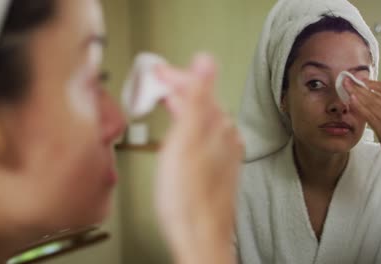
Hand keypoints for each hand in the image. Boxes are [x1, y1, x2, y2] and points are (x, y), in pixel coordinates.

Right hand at [154, 54, 243, 263]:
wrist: (199, 237)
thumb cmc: (188, 197)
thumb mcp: (186, 140)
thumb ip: (196, 99)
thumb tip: (205, 61)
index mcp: (217, 125)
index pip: (198, 86)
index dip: (175, 75)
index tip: (156, 71)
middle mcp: (224, 137)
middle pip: (202, 100)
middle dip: (179, 87)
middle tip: (158, 81)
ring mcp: (222, 153)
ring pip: (203, 117)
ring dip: (184, 104)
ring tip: (167, 100)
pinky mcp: (216, 168)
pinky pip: (203, 135)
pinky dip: (188, 124)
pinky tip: (182, 132)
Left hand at [345, 77, 380, 173]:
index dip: (373, 83)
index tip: (362, 80)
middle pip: (377, 96)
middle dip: (360, 87)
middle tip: (347, 81)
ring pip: (372, 105)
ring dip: (357, 95)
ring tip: (346, 88)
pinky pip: (370, 117)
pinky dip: (360, 108)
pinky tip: (352, 101)